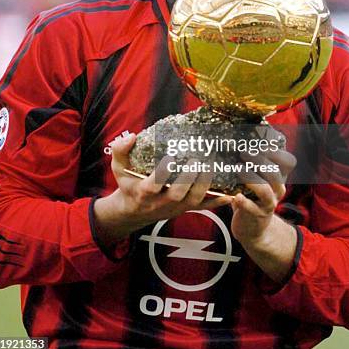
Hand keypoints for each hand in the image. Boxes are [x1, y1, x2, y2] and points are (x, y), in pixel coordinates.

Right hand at [94, 133, 231, 246]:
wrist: (134, 211)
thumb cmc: (128, 185)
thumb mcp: (119, 169)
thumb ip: (120, 152)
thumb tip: (131, 136)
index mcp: (143, 191)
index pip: (153, 185)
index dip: (162, 173)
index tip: (170, 158)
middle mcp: (160, 202)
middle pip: (177, 194)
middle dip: (188, 179)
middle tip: (196, 161)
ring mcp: (175, 207)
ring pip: (193, 201)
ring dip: (204, 186)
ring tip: (212, 167)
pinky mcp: (185, 209)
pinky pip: (202, 207)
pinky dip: (216, 202)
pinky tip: (229, 194)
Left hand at [230, 142, 297, 281]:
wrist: (254, 229)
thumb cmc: (252, 197)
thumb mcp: (258, 180)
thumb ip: (253, 164)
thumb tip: (239, 140)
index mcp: (278, 178)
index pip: (288, 162)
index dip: (277, 152)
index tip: (261, 144)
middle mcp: (277, 190)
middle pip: (274, 173)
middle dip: (259, 161)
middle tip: (244, 153)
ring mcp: (268, 203)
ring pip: (265, 190)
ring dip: (251, 178)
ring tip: (239, 170)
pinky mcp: (257, 215)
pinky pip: (251, 208)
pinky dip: (243, 201)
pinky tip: (235, 196)